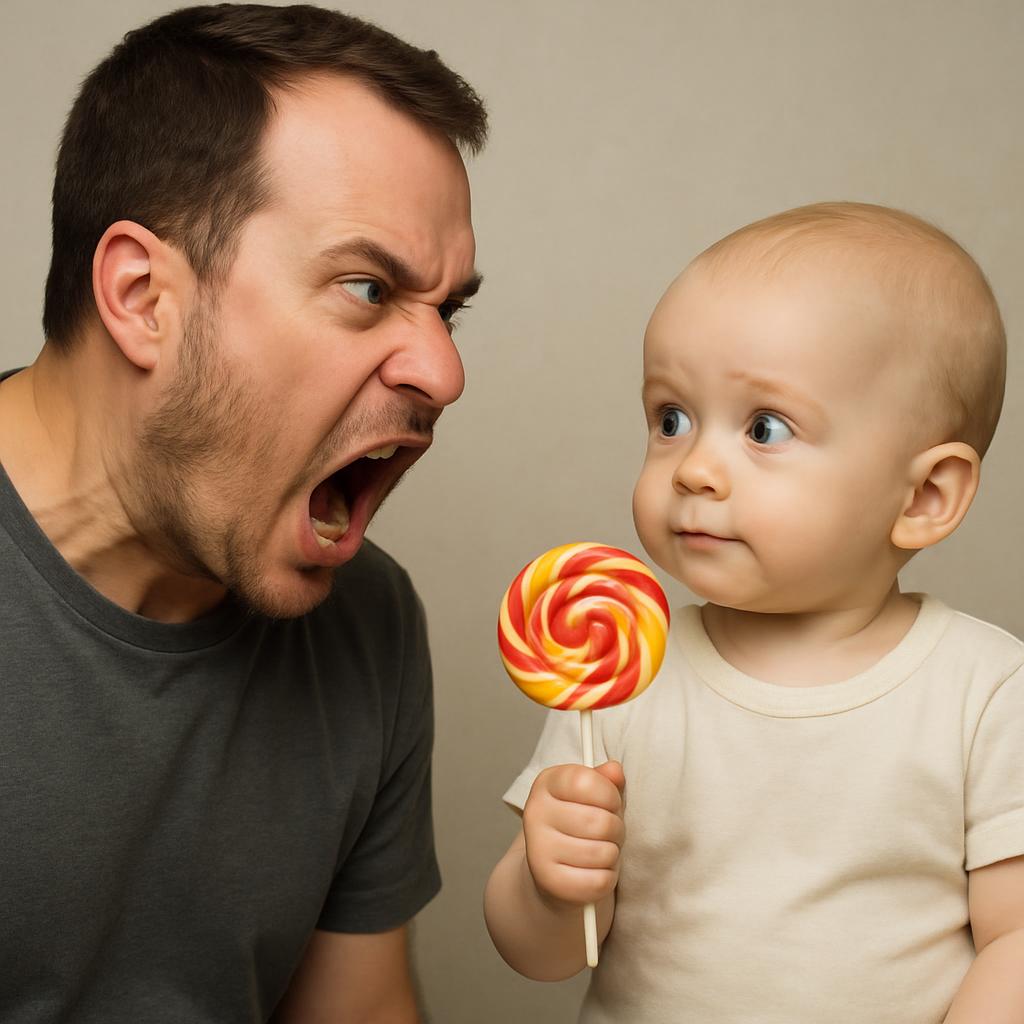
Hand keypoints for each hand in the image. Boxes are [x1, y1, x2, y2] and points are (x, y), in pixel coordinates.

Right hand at [521, 761, 625, 908]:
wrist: (550, 869)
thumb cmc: (578, 824)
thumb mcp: (590, 795)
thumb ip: (604, 779)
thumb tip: (615, 770)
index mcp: (546, 784)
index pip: (585, 781)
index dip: (609, 794)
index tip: (609, 802)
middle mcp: (535, 813)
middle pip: (599, 821)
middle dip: (616, 829)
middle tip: (609, 832)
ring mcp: (539, 849)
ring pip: (602, 853)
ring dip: (612, 854)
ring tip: (601, 850)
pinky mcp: (549, 882)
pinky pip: (599, 881)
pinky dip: (606, 877)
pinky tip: (594, 870)